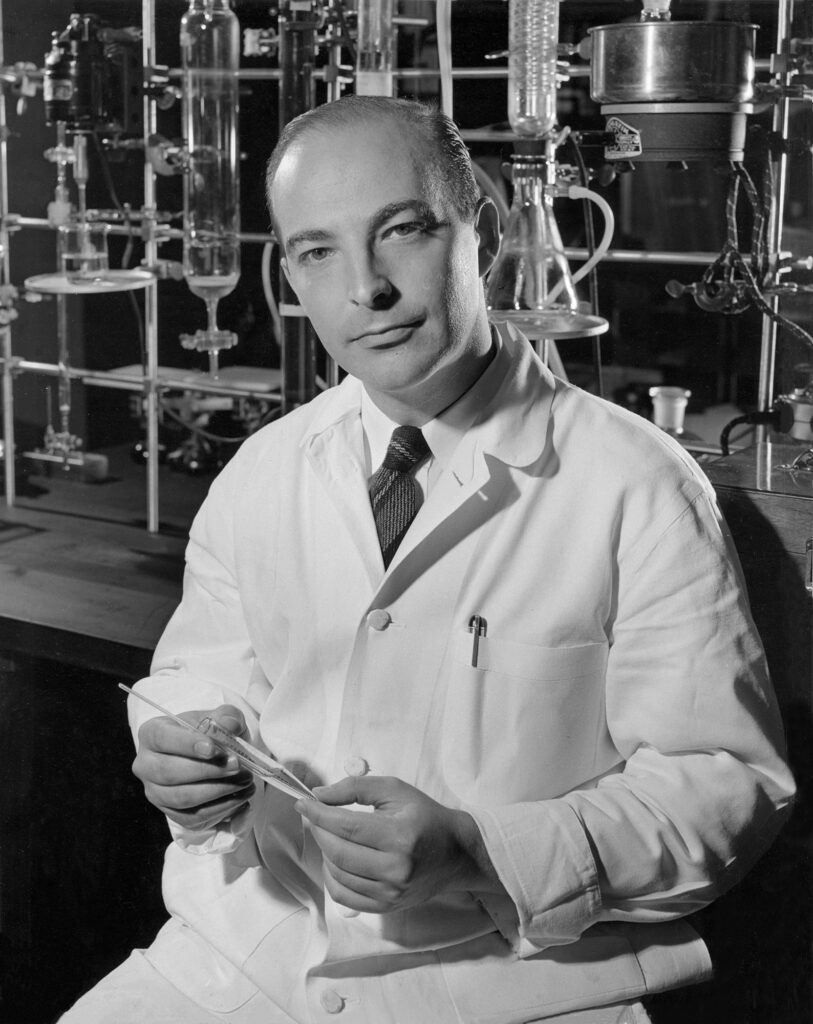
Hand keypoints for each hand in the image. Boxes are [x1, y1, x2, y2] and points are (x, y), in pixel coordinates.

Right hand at [132, 704, 254, 830]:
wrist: (208, 756)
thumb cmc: (208, 733)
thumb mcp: (218, 718)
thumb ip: (226, 717)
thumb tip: (231, 725)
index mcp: (151, 734)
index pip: (162, 738)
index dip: (187, 744)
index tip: (212, 749)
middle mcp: (147, 765)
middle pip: (170, 772)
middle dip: (209, 770)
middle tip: (237, 765)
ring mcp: (156, 793)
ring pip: (183, 798)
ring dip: (219, 791)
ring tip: (246, 781)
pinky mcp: (172, 813)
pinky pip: (194, 817)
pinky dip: (221, 809)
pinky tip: (241, 797)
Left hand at [296, 776, 495, 913]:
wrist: (456, 853)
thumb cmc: (425, 816)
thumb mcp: (395, 790)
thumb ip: (355, 788)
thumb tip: (319, 796)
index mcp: (399, 836)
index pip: (346, 826)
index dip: (318, 814)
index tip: (303, 803)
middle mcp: (395, 868)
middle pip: (338, 852)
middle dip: (318, 831)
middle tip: (314, 816)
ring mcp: (390, 892)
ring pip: (338, 875)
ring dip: (324, 852)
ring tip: (328, 835)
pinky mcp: (386, 906)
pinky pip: (344, 896)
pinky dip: (331, 877)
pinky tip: (335, 860)